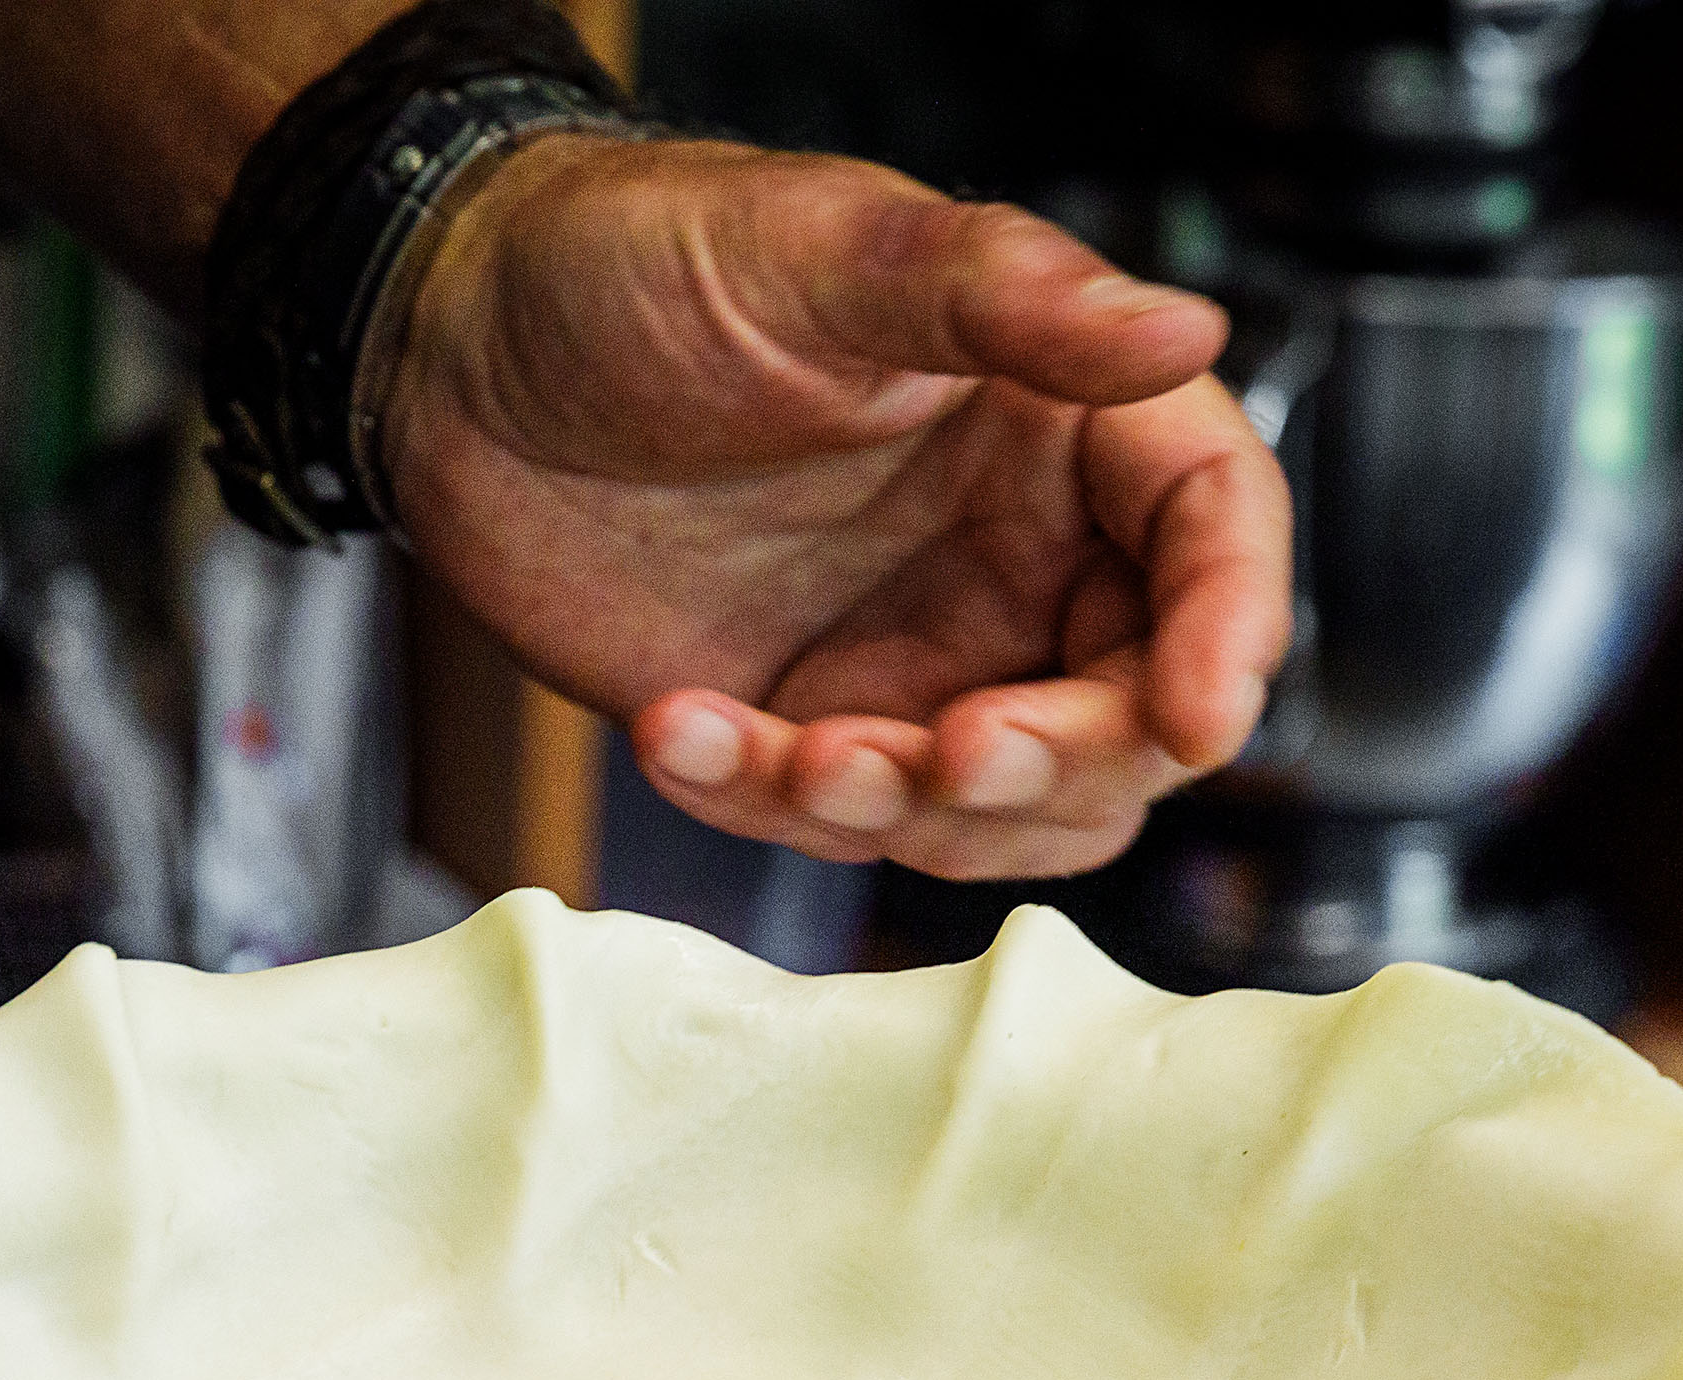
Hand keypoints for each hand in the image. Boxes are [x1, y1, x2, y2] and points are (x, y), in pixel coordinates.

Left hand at [383, 137, 1292, 880]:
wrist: (452, 350)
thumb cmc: (642, 259)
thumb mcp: (832, 250)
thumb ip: (1012, 299)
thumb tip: (1188, 334)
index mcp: (1062, 426)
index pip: (1213, 538)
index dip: (1230, 635)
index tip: (1196, 714)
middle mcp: (1015, 556)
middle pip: (1131, 717)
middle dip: (1057, 759)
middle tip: (949, 750)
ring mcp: (914, 657)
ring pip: (1001, 810)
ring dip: (916, 813)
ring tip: (798, 754)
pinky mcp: (802, 731)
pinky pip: (831, 825)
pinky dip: (761, 806)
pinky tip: (678, 730)